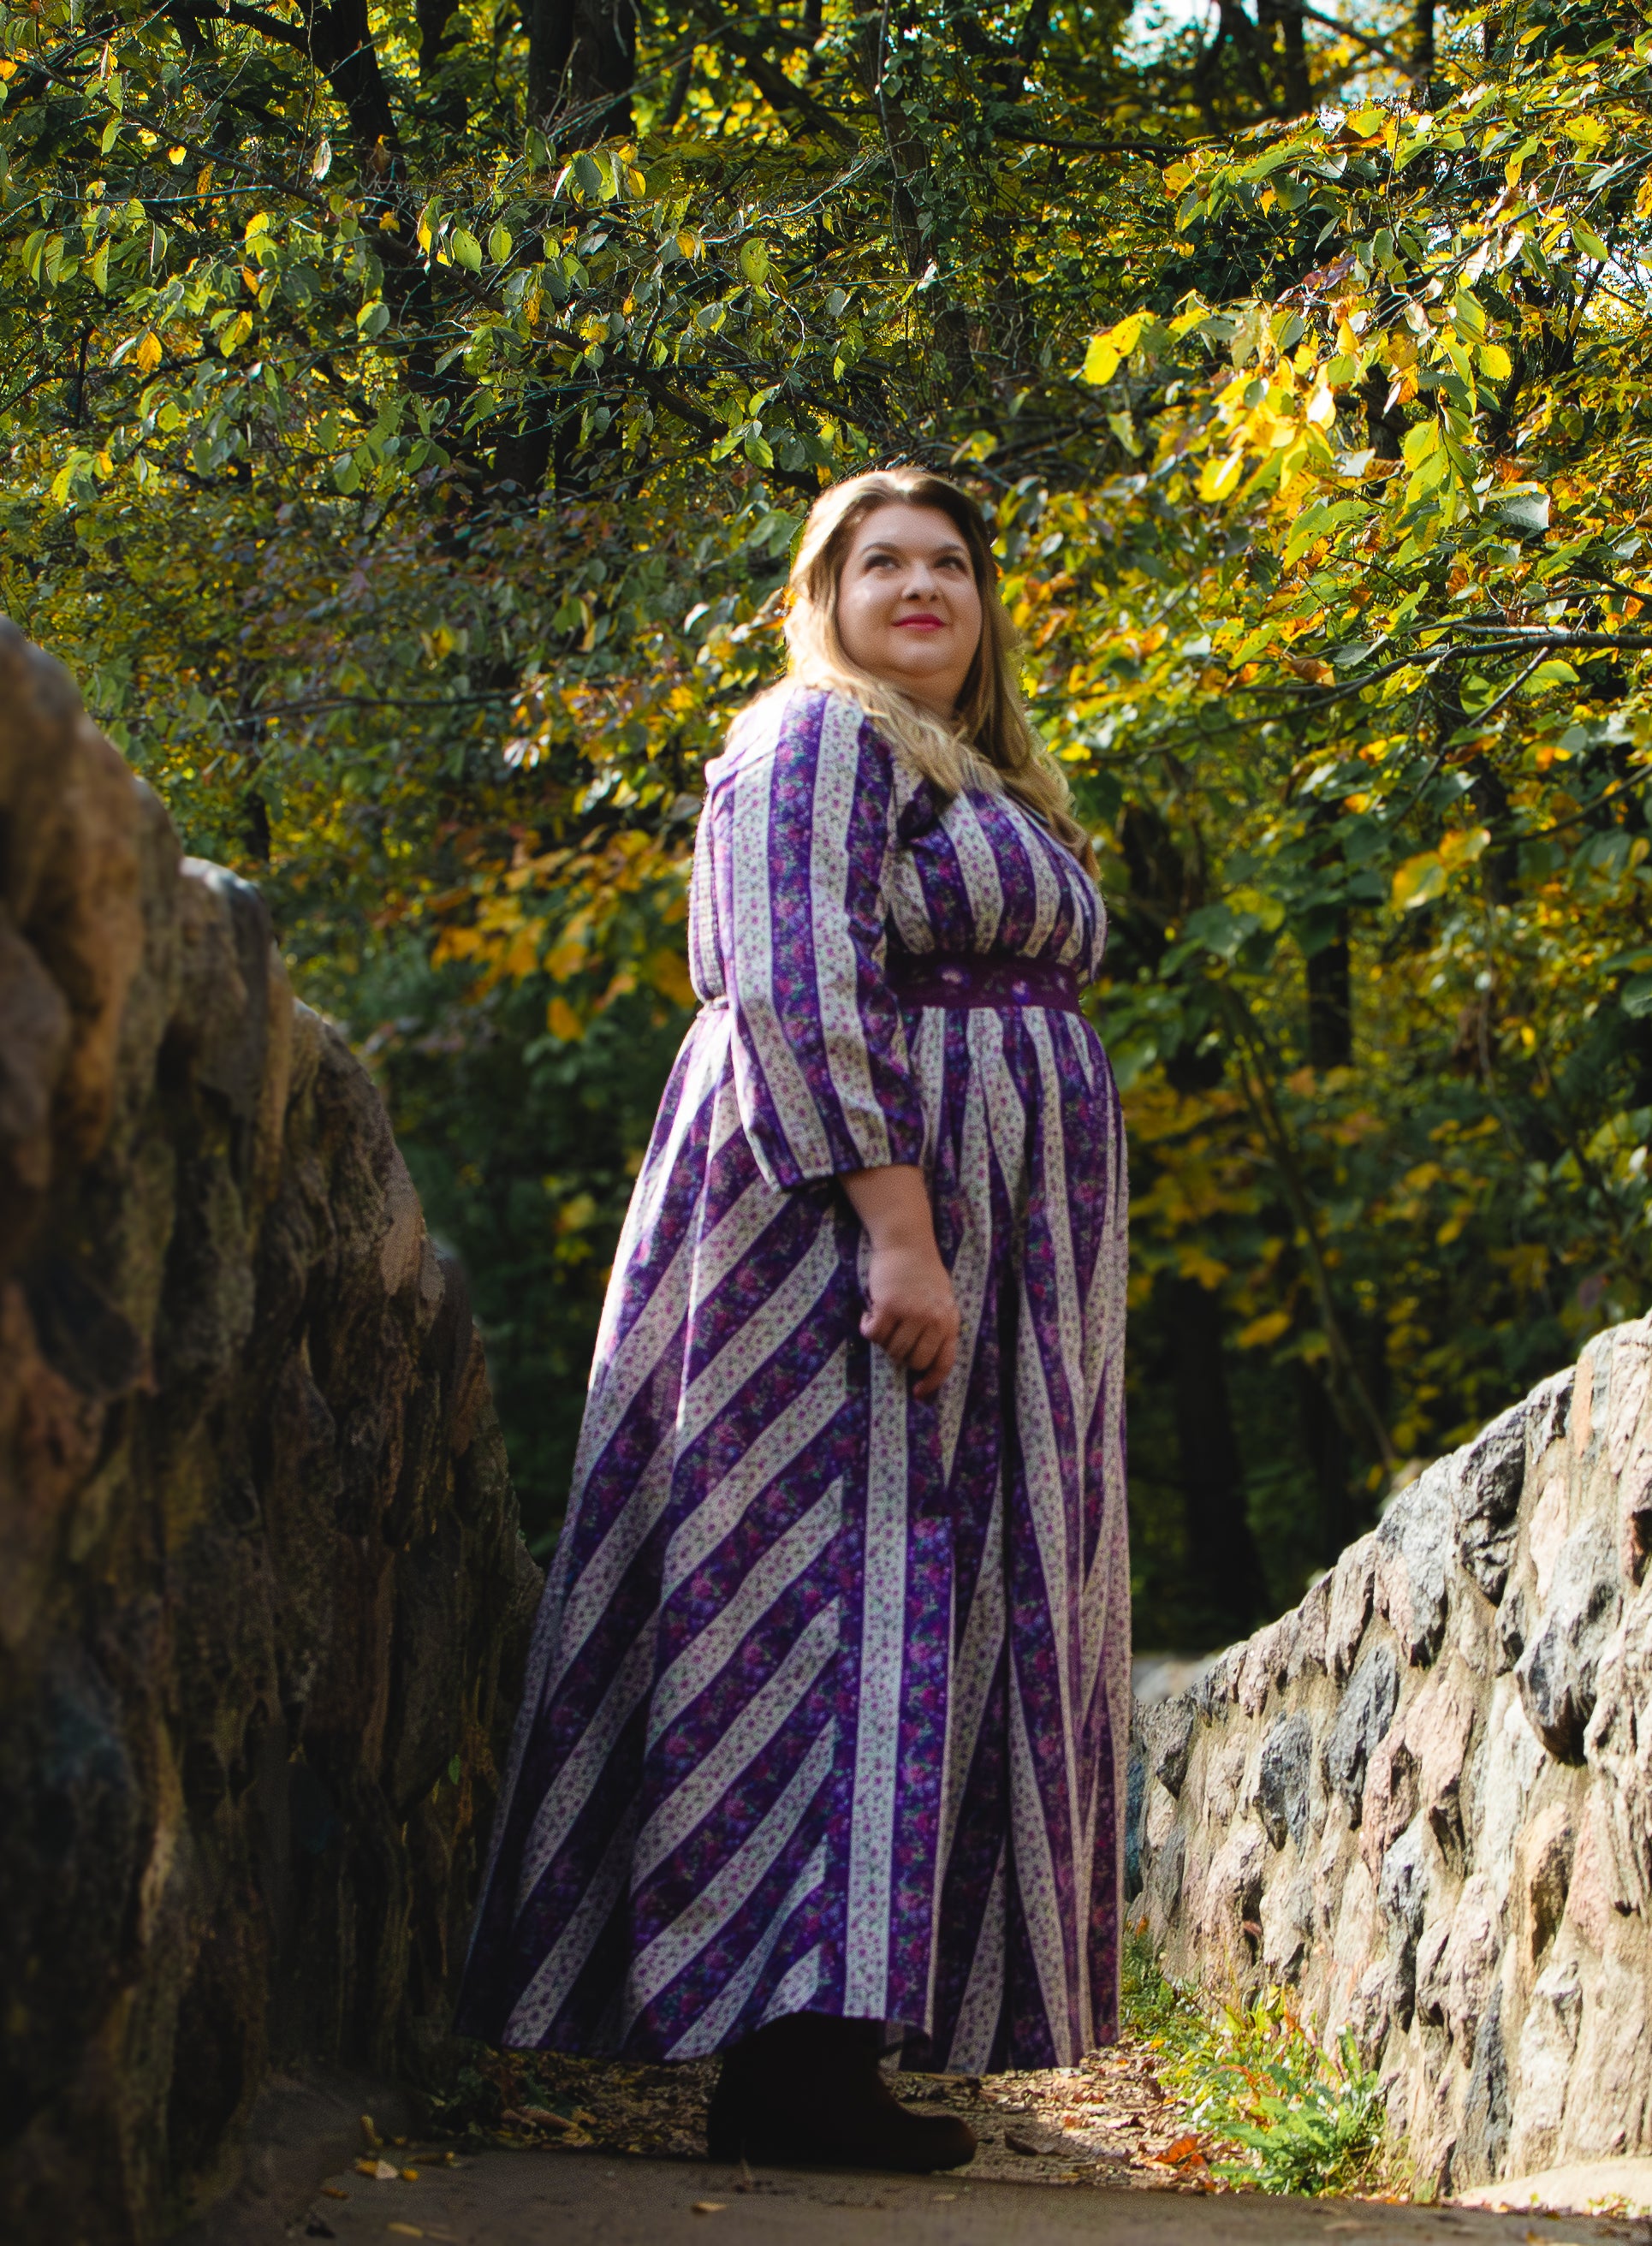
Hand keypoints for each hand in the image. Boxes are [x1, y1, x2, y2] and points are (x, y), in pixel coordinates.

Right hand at [860, 1240, 959, 1399]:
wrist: (907, 1243)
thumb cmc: (923, 1272)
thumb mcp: (942, 1300)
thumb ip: (937, 1327)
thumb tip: (924, 1361)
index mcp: (949, 1321)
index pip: (943, 1362)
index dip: (931, 1382)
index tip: (918, 1392)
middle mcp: (933, 1321)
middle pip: (912, 1361)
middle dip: (900, 1355)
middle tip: (894, 1337)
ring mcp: (911, 1314)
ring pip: (891, 1349)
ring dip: (883, 1339)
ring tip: (883, 1319)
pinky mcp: (889, 1307)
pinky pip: (873, 1334)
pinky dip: (867, 1327)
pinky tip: (868, 1314)